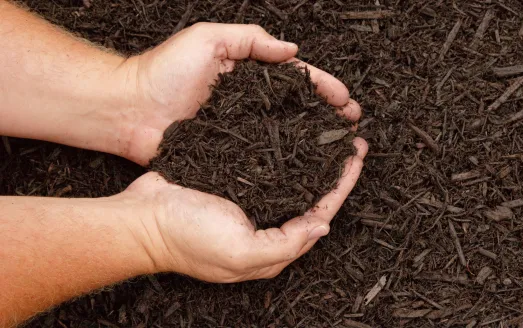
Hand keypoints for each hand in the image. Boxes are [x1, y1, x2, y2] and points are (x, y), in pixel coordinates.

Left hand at [116, 22, 361, 164]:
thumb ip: (250, 39)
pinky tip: (307, 171)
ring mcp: (242, 130)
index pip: (296, 78)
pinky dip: (287, 163)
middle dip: (329, 115)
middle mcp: (250, 103)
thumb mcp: (208, 39)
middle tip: (353, 127)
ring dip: (315, 140)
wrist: (127, 111)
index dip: (324, 87)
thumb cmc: (162, 71)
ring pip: (287, 134)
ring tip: (340, 149)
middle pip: (299, 108)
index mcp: (248, 73)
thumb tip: (292, 51)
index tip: (346, 100)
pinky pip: (263, 158)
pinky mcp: (229, 154)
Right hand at [123, 138, 366, 281]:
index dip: (342, 184)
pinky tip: (294, 134)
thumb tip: (324, 227)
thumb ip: (286, 243)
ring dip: (312, 157)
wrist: (139, 219)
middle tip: (350, 139)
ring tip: (329, 133)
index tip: (357, 155)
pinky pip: (267, 166)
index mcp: (272, 247)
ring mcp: (249, 203)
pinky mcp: (232, 183)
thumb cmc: (186, 238)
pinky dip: (284, 151)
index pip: (320, 213)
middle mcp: (266, 225)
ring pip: (292, 178)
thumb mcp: (240, 252)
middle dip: (333, 169)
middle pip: (310, 195)